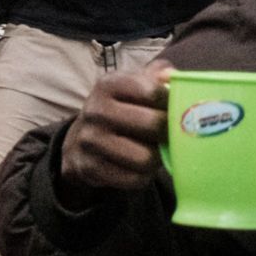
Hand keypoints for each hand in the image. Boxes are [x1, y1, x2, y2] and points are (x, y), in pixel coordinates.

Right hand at [62, 66, 173, 195]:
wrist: (82, 138)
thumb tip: (172, 76)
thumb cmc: (121, 109)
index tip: (172, 108)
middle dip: (168, 133)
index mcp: (109, 84)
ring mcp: (90, 140)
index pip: (153, 91)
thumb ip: (158, 75)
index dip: (171, 102)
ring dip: (157, 159)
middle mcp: (96, 110)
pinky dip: (143, 176)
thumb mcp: (133, 86)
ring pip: (145, 158)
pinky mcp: (90, 168)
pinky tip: (139, 167)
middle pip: (153, 125)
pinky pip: (134, 179)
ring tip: (154, 152)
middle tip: (169, 135)